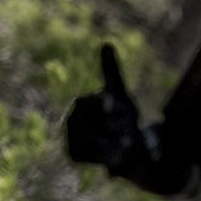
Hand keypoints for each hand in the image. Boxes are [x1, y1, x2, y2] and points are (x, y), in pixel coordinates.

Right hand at [65, 44, 143, 168]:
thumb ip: (112, 70)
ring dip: (112, 143)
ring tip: (126, 144)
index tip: (118, 110)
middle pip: (90, 123)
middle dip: (113, 128)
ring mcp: (71, 138)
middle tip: (129, 132)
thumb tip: (106, 43)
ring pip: (92, 141)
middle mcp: (71, 120)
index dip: (104, 107)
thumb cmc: (123, 116)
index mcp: (81, 103)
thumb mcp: (120, 93)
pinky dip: (105, 156)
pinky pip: (90, 155)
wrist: (125, 144)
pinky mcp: (73, 154)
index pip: (87, 103)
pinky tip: (116, 156)